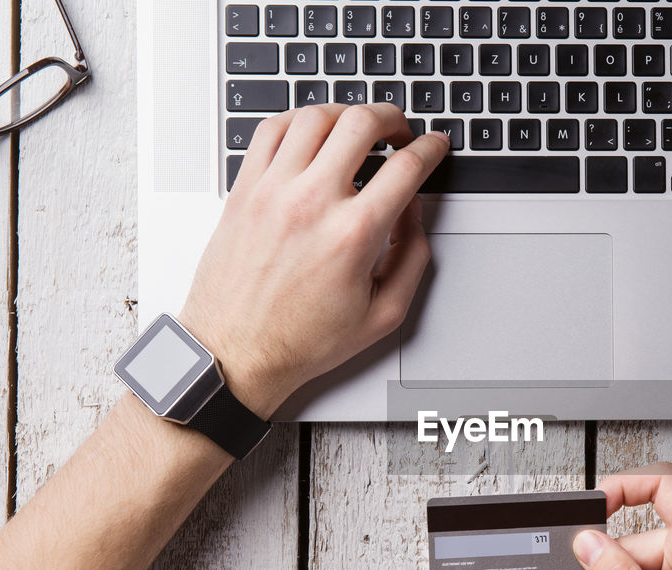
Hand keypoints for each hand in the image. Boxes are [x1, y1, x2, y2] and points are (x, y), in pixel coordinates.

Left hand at [178, 103, 449, 417]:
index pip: (406, 167)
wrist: (236, 353)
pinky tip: (311, 133)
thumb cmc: (302, 340)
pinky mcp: (244, 190)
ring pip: (315, 117)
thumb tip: (414, 213)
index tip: (435, 146)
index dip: (431, 150)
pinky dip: (298, 120)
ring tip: (357, 128)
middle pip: (362, 123)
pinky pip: (271, 130)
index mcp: (354, 235)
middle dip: (393, 118)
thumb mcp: (384, 314)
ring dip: (346, 114)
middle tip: (400, 131)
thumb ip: (412, 258)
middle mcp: (312, 203)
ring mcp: (273, 191)